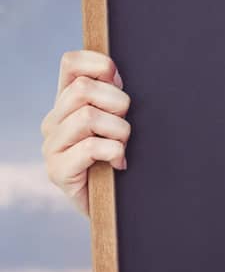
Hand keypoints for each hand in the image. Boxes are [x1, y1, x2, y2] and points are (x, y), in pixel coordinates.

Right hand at [41, 50, 130, 218]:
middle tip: (126, 124)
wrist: (112, 208)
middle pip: (84, 88)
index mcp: (66, 103)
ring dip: (119, 131)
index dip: (99, 64)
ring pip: (88, 116)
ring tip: (123, 147)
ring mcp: (51, 146)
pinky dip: (113, 152)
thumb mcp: (118, 122)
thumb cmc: (119, 159)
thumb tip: (114, 72)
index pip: (70, 63)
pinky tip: (119, 163)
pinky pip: (90, 148)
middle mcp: (53, 121)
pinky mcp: (57, 171)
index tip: (119, 82)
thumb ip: (112, 97)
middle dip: (118, 103)